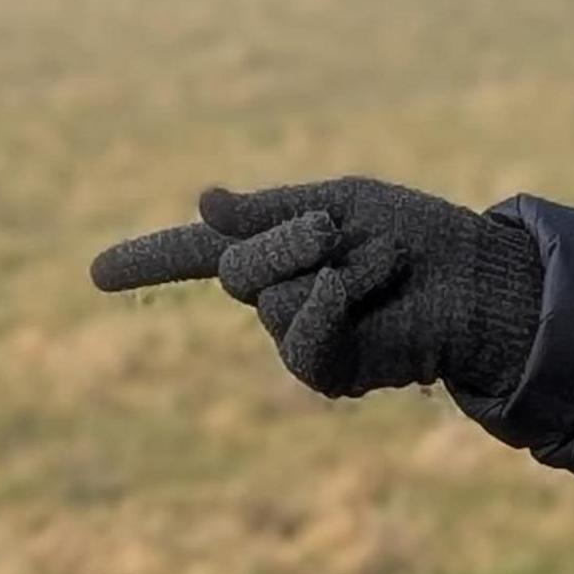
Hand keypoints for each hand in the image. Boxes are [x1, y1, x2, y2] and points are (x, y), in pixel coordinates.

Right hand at [89, 177, 543, 400]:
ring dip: (325, 268)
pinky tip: (359, 293)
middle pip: (235, 268)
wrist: (477, 281)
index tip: (96, 273)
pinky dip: (328, 306)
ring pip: (267, 300)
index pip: (196, 252)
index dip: (147, 259)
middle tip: (336, 233)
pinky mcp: (324, 370)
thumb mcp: (342, 203)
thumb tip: (206, 203)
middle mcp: (275, 295)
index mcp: (276, 246)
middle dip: (285, 240)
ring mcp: (296, 335)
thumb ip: (271, 212)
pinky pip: (298, 337)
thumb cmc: (419, 236)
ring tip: (379, 266)